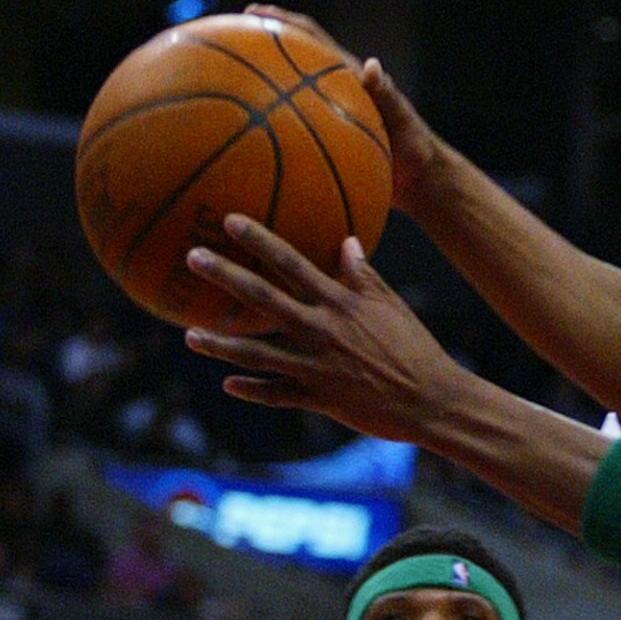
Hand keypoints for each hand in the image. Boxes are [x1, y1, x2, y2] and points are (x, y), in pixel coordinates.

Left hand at [183, 216, 456, 434]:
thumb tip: (347, 241)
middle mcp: (322, 329)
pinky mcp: (318, 398)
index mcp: (339, 302)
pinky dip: (252, 389)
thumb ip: (363, 274)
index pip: (292, 262)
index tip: (230, 219)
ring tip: (188, 335)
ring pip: (257, 353)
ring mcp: (316, 366)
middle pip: (263, 299)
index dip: (260, 239)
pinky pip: (277, 394)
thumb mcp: (391, 304)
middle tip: (193, 257)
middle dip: (226, 276)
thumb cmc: (414, 347)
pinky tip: (228, 383)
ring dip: (220, 344)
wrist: (431, 399)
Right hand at [244, 9, 438, 214]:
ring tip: (222, 83)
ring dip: (258, 84)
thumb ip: (388, 95)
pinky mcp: (324, 140)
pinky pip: (289, 131)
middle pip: (290, 59)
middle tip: (224, 37)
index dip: (284, 22)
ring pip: (285, 93)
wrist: (418, 179)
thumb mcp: (403, 120)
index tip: (254, 12)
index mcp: (348, 76)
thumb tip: (373, 67)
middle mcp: (332, 91)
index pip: (312, 39)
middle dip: (261, 44)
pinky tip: (241, 143)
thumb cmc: (414, 147)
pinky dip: (268, 129)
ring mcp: (326, 115)